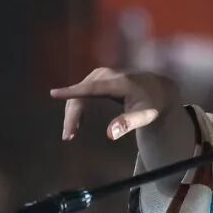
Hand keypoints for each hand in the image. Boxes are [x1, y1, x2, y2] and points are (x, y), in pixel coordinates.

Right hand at [50, 67, 180, 141]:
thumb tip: (110, 134)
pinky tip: (78, 123)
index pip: (92, 87)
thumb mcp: (145, 115)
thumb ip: (129, 123)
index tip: (54, 94)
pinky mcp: (98, 78)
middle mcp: (107, 75)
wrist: (158, 89)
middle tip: (68, 136)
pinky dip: (77, 107)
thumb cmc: (152, 103)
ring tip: (71, 134)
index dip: (73, 91)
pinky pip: (82, 92)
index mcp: (119, 82)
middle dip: (72, 115)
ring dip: (72, 113)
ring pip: (79, 94)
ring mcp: (101, 75)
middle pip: (82, 94)